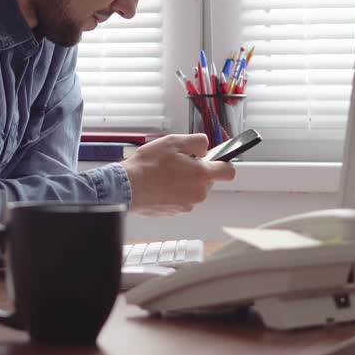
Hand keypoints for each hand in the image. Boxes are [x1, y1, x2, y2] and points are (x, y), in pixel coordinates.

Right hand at [120, 134, 235, 216]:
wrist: (126, 188)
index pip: (228, 172)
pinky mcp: (176, 212)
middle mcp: (198, 193)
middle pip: (207, 180)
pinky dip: (174, 192)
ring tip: (164, 174)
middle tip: (177, 163)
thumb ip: (197, 142)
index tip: (216, 160)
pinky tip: (160, 185)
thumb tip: (205, 148)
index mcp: (201, 175)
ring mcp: (187, 205)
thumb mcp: (173, 142)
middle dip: (196, 171)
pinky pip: (181, 199)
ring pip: (193, 189)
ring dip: (184, 181)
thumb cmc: (146, 166)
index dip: (223, 163)